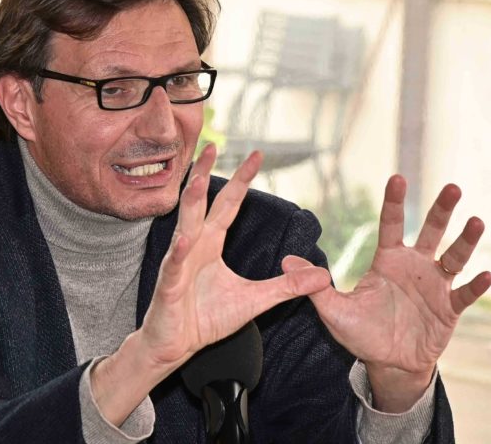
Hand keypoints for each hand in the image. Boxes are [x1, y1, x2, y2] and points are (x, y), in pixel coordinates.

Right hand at [91, 146, 330, 423]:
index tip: (257, 156)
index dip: (242, 181)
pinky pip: (174, 266)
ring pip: (184, 227)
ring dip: (190, 203)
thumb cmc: (207, 318)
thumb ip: (286, 286)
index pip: (228, 205)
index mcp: (210, 244)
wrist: (177, 345)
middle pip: (201, 204)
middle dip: (205, 174)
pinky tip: (184, 240)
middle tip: (213, 146)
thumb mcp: (255, 301)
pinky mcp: (168, 286)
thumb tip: (322, 275)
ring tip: (196, 180)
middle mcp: (192, 246)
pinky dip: (179, 253)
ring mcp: (177, 263)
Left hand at [308, 175, 490, 411]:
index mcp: (388, 261)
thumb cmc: (361, 332)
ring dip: (466, 241)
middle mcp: (414, 266)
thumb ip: (314, 286)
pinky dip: (476, 285)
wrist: (388, 362)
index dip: (394, 202)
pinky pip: (465, 294)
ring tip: (476, 222)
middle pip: (430, 232)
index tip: (397, 177)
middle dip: (441, 210)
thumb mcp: (334, 310)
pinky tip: (486, 274)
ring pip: (454, 257)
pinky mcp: (449, 309)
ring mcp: (435, 286)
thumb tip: (285, 262)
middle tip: (452, 187)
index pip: (391, 225)